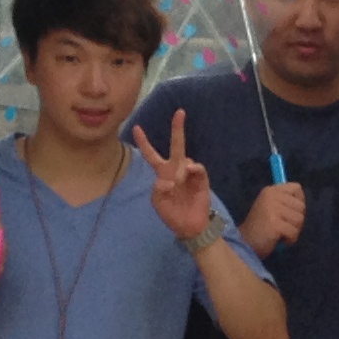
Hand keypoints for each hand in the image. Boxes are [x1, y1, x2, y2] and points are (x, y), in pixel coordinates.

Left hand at [131, 114, 214, 241]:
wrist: (189, 226)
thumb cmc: (171, 213)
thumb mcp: (157, 203)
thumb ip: (158, 190)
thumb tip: (169, 180)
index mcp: (162, 174)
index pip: (151, 155)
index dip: (144, 142)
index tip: (136, 128)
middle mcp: (176, 169)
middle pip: (176, 145)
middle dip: (178, 128)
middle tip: (180, 112)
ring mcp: (190, 173)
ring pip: (185, 159)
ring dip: (180, 171)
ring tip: (178, 186)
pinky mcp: (202, 179)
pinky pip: (197, 167)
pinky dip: (192, 170)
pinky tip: (189, 175)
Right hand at [242, 181, 307, 252]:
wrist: (245, 244)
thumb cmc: (260, 228)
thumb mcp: (271, 208)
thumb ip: (285, 202)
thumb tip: (302, 202)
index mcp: (270, 190)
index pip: (296, 188)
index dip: (299, 202)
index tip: (290, 213)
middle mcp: (271, 196)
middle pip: (301, 206)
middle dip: (296, 220)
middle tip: (283, 226)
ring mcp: (272, 209)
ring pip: (300, 219)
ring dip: (293, 231)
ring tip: (280, 233)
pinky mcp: (275, 223)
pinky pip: (294, 232)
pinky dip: (289, 240)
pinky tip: (278, 240)